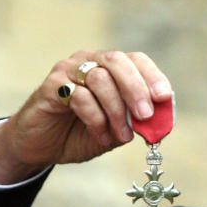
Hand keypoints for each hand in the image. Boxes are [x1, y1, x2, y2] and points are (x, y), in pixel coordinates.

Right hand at [0, 50, 173, 183]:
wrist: (42, 147)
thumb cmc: (81, 133)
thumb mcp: (116, 131)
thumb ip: (135, 122)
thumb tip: (159, 120)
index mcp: (109, 69)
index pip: (135, 60)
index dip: (152, 76)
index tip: (164, 98)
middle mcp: (89, 62)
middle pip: (117, 61)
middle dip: (136, 88)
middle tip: (145, 115)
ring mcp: (68, 71)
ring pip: (100, 79)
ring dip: (116, 111)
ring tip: (121, 136)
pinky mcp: (51, 86)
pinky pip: (80, 97)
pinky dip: (96, 119)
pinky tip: (101, 136)